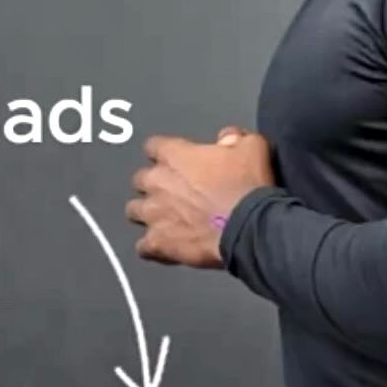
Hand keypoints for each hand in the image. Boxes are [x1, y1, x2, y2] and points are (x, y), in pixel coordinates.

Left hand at [126, 130, 277, 265]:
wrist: (250, 227)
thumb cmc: (248, 187)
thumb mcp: (253, 148)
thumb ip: (234, 138)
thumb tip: (227, 137)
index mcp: (175, 156)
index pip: (153, 146)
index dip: (164, 153)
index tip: (175, 161)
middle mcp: (157, 182)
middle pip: (139, 180)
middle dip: (153, 185)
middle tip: (174, 193)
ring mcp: (154, 214)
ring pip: (133, 211)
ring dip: (147, 214)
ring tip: (165, 221)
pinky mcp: (158, 243)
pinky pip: (144, 247)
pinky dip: (153, 247)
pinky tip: (166, 248)